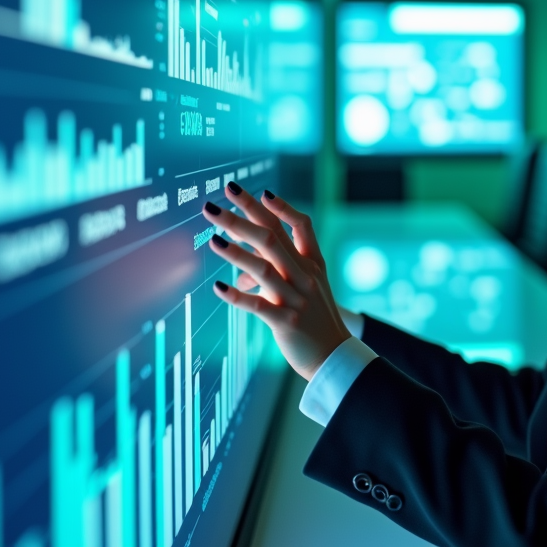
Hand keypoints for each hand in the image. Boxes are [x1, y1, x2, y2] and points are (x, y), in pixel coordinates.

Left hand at [201, 183, 349, 380]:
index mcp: (313, 263)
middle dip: (241, 218)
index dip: (281, 207)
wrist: (334, 356)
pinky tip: (218, 287)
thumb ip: (279, 268)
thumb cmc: (316, 318)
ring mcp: (296, 298)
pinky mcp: (286, 321)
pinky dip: (237, 296)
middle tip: (215, 203)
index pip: (301, 224)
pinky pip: (258, 306)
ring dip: (235, 252)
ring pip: (263, 268)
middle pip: (271, 238)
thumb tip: (241, 261)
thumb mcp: (308, 286)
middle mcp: (305, 275)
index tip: (261, 191)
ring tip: (212, 239)